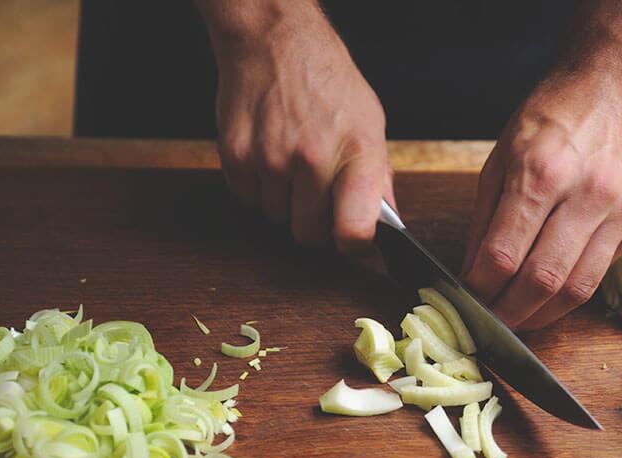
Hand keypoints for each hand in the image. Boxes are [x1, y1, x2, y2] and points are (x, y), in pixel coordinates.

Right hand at [200, 1, 393, 254]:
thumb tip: (385, 231)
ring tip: (293, 169)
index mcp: (357, 152)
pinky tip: (270, 160)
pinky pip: (248, 201)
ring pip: (276, 220)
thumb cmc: (328, 83)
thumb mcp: (370, 125)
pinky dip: (259, 191)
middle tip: (319, 198)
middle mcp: (313, 157)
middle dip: (316, 226)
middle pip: (310, 235)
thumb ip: (378, 181)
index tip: (357, 250)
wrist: (275, 42)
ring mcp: (270, 157)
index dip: (356, 250)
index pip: (354, 230)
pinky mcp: (236, 155)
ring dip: (285, 205)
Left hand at [461, 75, 621, 329]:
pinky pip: (600, 275)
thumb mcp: (499, 159)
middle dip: (509, 313)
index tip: (465, 301)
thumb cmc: (549, 119)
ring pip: (577, 289)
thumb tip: (470, 276)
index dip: (480, 289)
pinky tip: (548, 297)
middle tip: (489, 324)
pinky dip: (569, 294)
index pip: (503, 254)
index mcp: (541, 172)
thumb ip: (484, 222)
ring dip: (541, 316)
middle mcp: (585, 194)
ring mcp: (619, 211)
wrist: (614, 90)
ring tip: (517, 322)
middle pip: (542, 280)